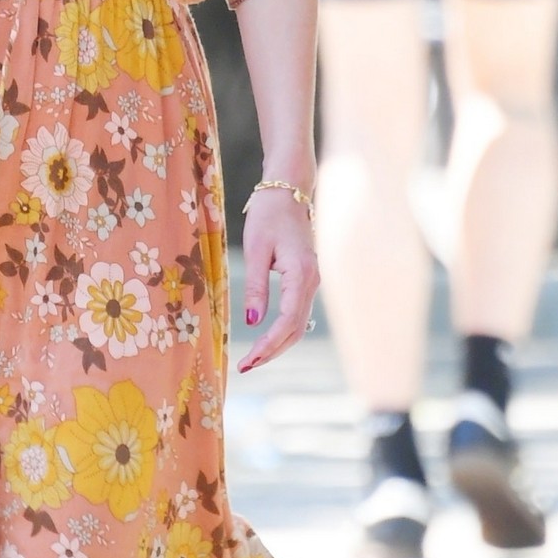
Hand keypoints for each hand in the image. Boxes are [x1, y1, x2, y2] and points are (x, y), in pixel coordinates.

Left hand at [237, 189, 319, 372]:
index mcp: (301, 275)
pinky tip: (266, 340)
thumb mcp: (255, 249)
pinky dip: (282, 331)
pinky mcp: (306, 280)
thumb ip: (256, 287)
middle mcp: (312, 282)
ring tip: (252, 359)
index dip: (268, 346)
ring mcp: (311, 282)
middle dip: (272, 352)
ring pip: (298, 325)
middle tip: (245, 366)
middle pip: (296, 330)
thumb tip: (253, 322)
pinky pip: (297, 313)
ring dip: (277, 345)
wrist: (288, 191)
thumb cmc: (268, 215)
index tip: (248, 361)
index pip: (287, 322)